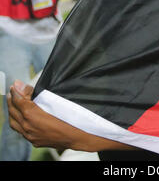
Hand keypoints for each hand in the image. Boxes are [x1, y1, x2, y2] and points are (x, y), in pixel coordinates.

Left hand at [7, 80, 133, 151]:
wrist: (78, 136)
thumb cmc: (69, 116)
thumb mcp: (53, 100)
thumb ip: (34, 93)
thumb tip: (22, 85)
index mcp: (32, 115)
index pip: (18, 100)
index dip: (16, 91)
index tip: (16, 84)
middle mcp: (28, 126)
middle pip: (13, 111)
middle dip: (12, 99)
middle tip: (14, 89)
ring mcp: (30, 135)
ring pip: (14, 122)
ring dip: (13, 110)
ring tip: (14, 101)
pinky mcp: (34, 141)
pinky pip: (20, 130)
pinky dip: (17, 120)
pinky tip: (21, 115)